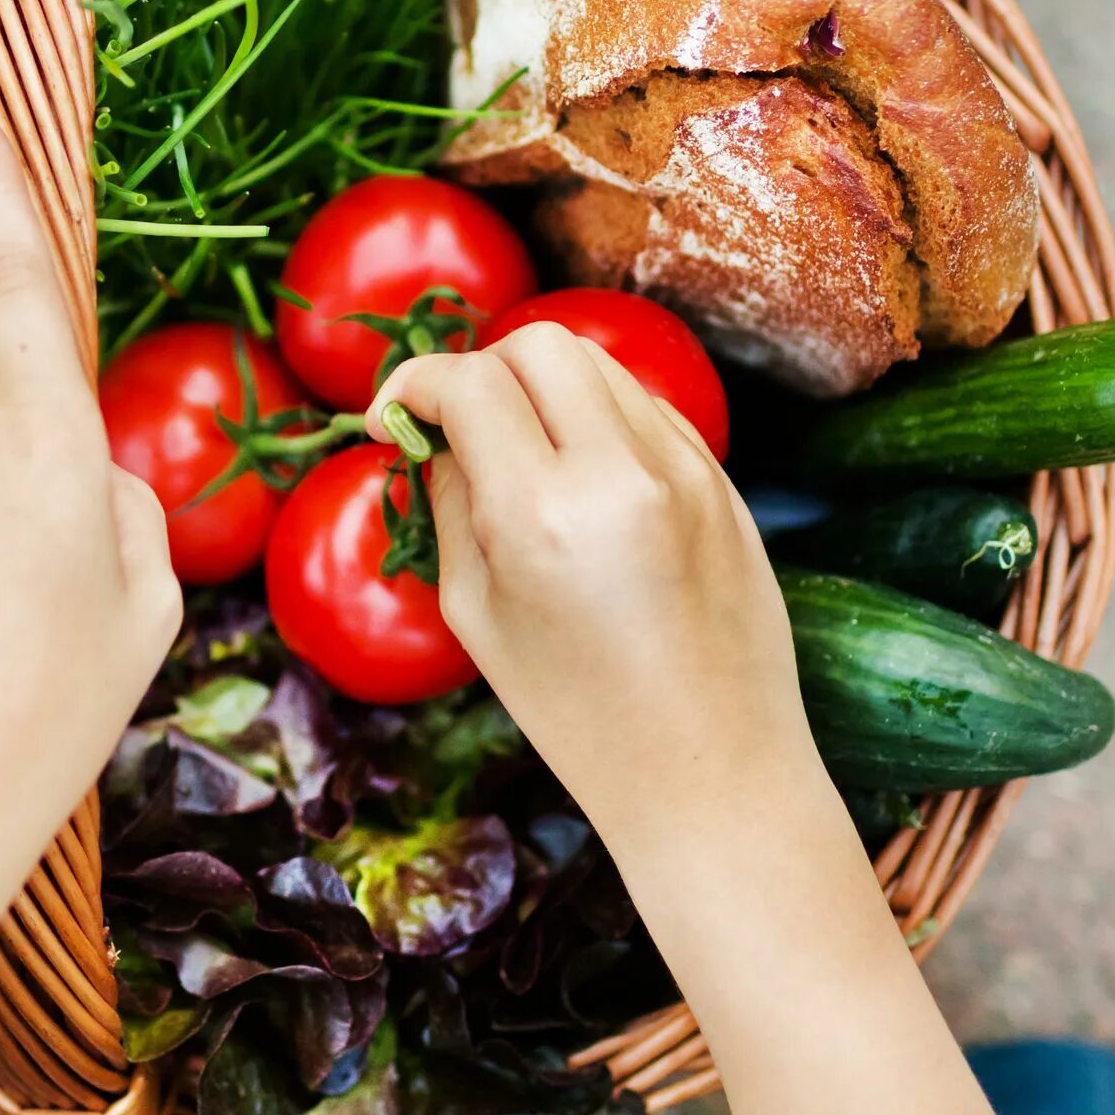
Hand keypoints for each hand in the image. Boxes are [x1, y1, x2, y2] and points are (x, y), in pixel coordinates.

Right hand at [370, 323, 830, 856]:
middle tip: (459, 427)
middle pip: (538, 345)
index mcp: (542, 514)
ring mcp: (685, 471)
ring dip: (544, 388)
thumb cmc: (578, 714)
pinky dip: (601, 418)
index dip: (413, 386)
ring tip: (523, 454)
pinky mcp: (721, 482)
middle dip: (482, 369)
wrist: (710, 770)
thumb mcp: (478, 615)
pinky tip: (583, 479)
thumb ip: (450, 505)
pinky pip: (648, 408)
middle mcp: (621, 473)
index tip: (392, 421)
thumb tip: (435, 435)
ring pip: (598, 365)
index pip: (468, 383)